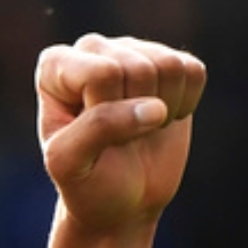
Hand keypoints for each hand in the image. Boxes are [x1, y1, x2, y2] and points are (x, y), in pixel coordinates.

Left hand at [37, 34, 205, 233]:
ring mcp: (132, 50)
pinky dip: (186, 104)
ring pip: (169, 65)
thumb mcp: (71, 164)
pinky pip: (193, 71)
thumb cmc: (86, 181)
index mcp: (54, 65)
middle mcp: (92, 48)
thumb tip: (155, 108)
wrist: (121, 199)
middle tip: (118, 139)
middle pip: (138, 68)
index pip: (103, 74)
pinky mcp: (169, 61)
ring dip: (162, 111)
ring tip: (138, 129)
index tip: (91, 138)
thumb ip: (98, 128)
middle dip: (134, 115)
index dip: (108, 114)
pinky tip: (160, 119)